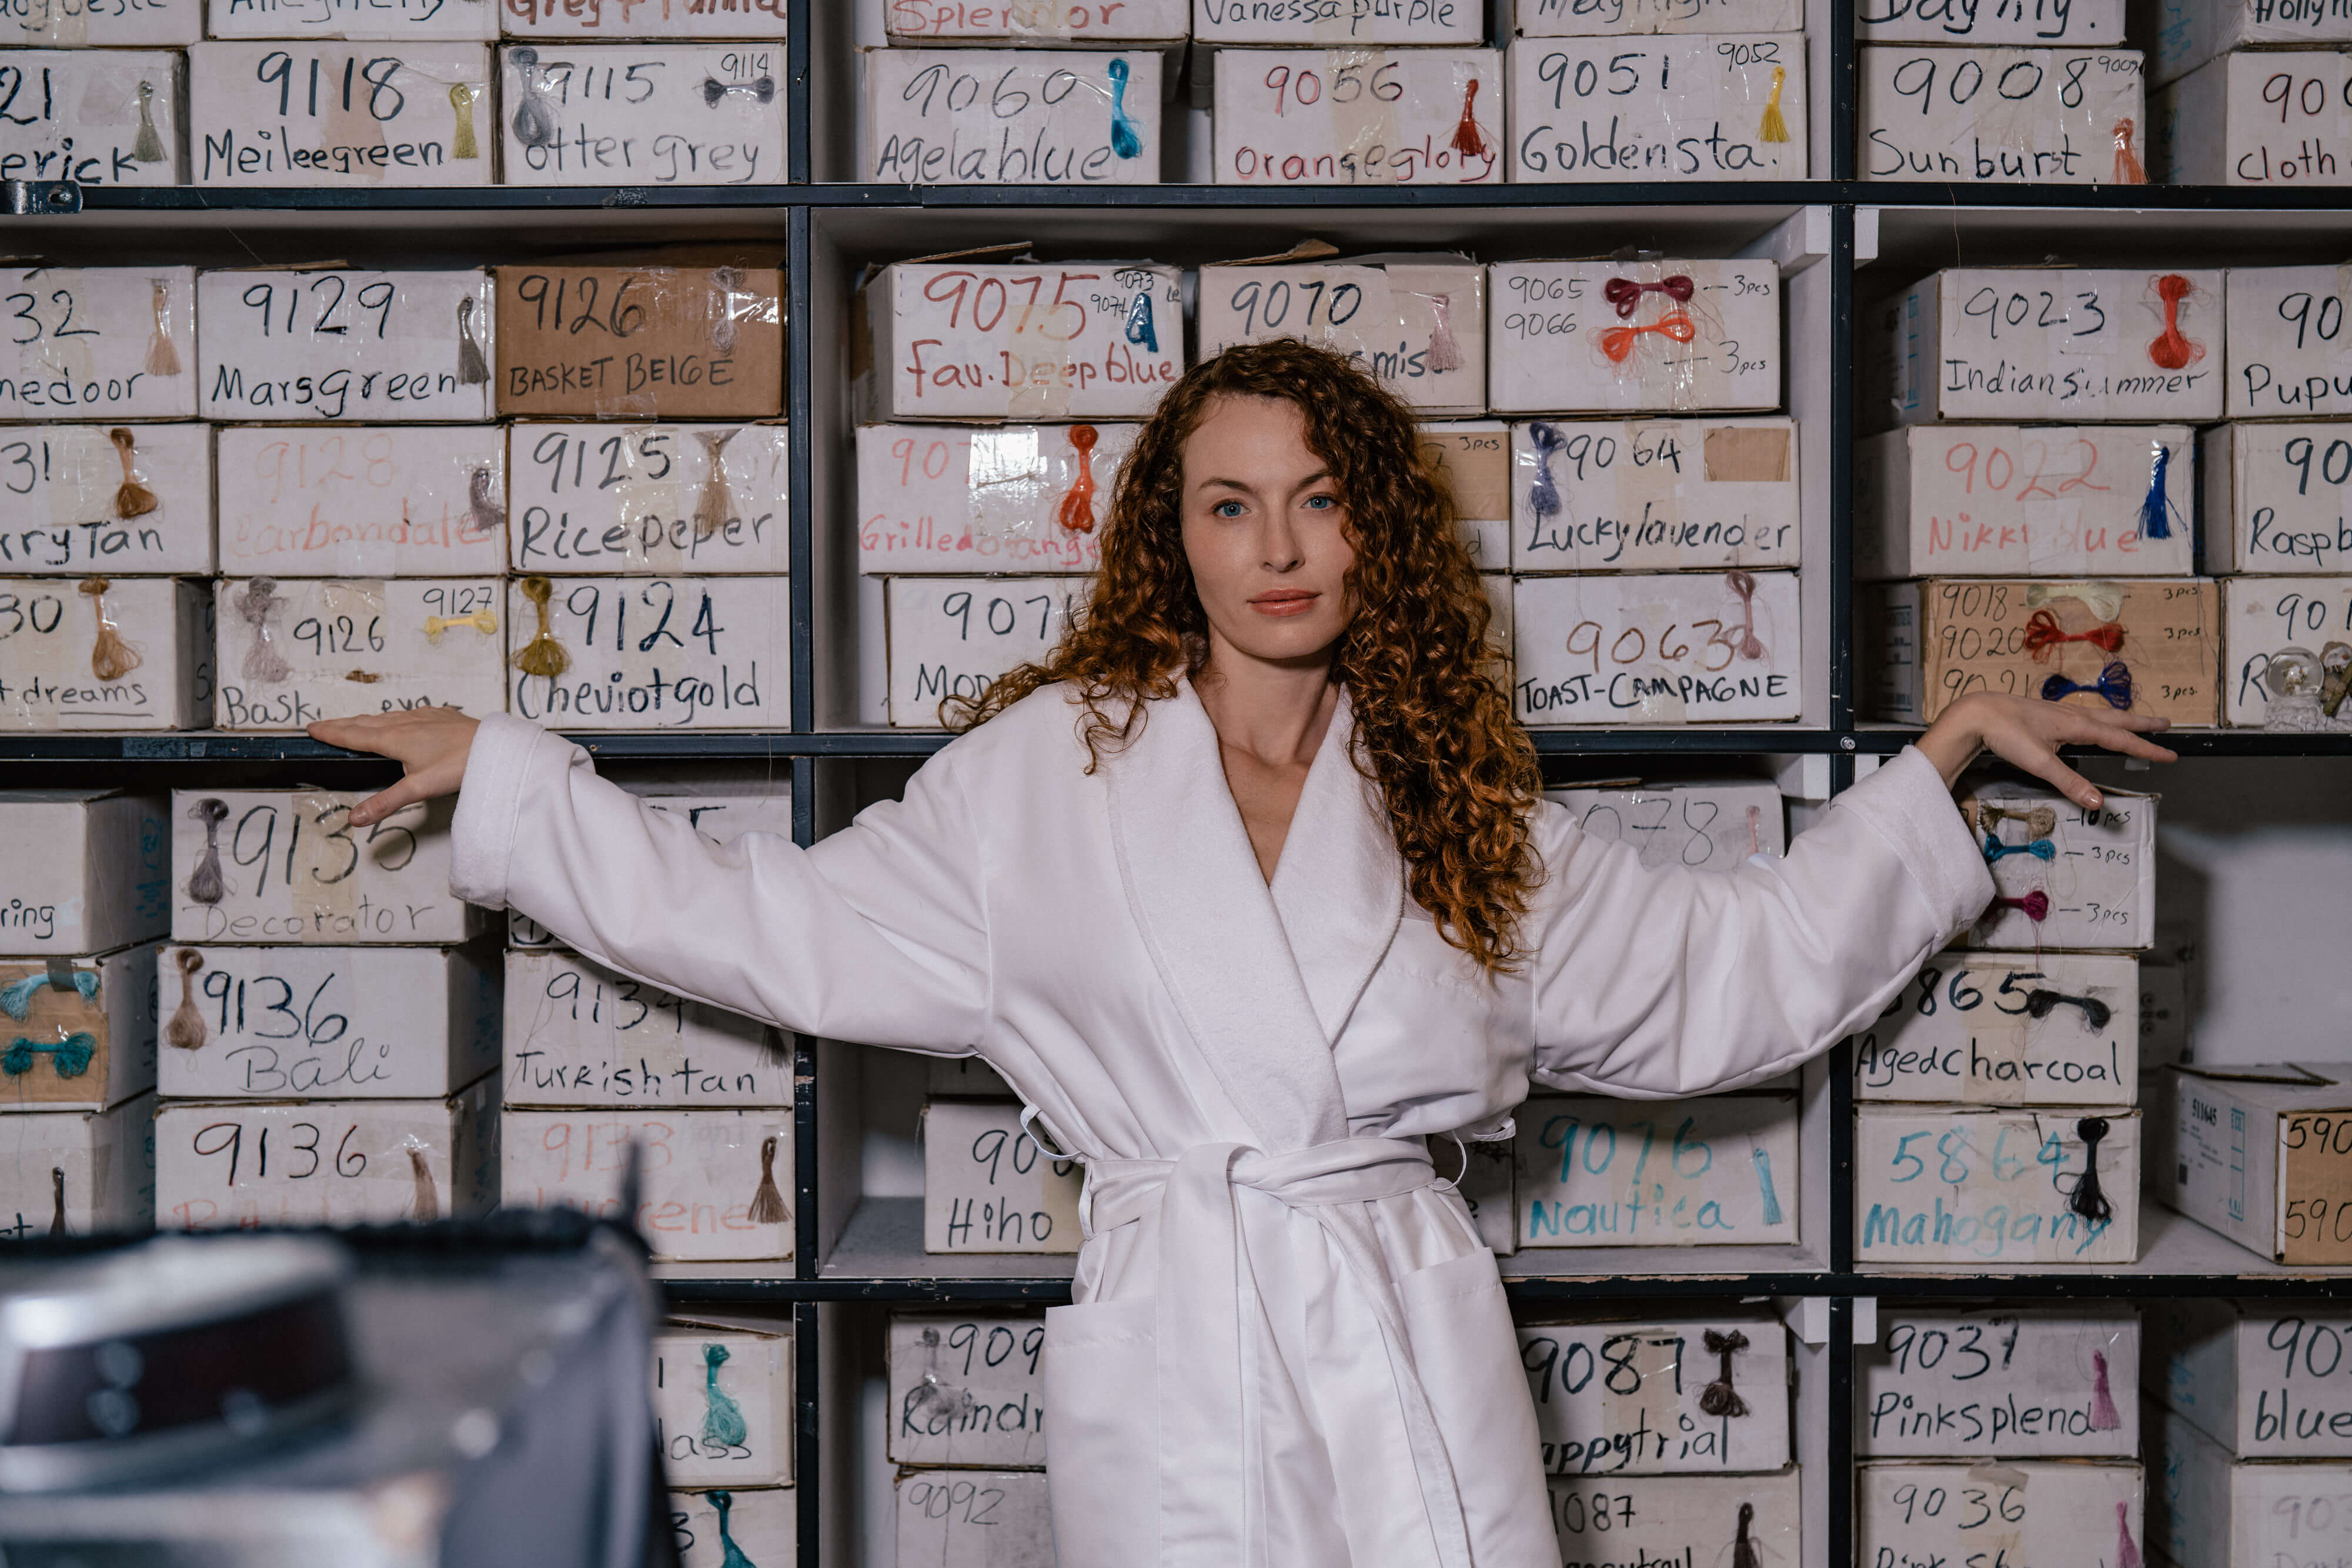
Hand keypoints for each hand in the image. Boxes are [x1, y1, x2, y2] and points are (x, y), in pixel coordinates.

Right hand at [307, 708, 479, 826]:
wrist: (494, 748)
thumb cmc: (458, 766)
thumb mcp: (418, 788)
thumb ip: (385, 803)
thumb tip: (355, 819)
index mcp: (394, 738)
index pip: (354, 736)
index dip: (331, 733)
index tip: (311, 728)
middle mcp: (405, 723)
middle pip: (366, 723)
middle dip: (342, 724)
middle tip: (322, 725)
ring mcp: (424, 716)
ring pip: (387, 717)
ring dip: (366, 720)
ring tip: (354, 724)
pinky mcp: (440, 715)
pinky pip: (409, 714)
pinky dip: (393, 717)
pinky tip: (399, 719)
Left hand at [1915, 693, 2176, 812]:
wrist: (1977, 713)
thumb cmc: (2007, 734)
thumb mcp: (2040, 762)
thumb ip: (2070, 782)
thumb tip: (2098, 803)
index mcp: (2078, 726)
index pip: (2120, 740)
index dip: (2147, 749)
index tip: (2171, 755)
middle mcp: (2073, 715)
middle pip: (2116, 720)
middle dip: (2142, 725)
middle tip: (2167, 725)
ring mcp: (2060, 712)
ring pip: (2100, 716)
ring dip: (2122, 720)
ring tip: (2137, 722)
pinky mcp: (2046, 714)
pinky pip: (2084, 715)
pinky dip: (2100, 719)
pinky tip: (2092, 723)